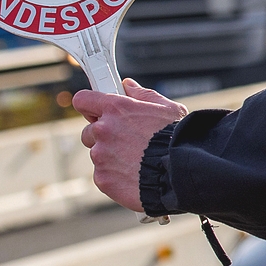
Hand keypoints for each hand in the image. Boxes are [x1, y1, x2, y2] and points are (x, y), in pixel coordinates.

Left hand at [75, 79, 187, 210]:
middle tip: (126, 141)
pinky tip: (134, 175)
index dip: (89, 105)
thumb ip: (144, 95)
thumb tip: (129, 86)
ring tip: (136, 161)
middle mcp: (104, 130)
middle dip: (103, 136)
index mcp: (116, 109)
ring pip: (98, 154)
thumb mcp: (168, 110)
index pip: (83, 100)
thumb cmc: (177, 140)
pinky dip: (115, 176)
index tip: (95, 111)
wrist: (181, 173)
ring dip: (111, 156)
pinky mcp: (102, 178)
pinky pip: (103, 175)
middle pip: (89, 131)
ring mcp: (101, 156)